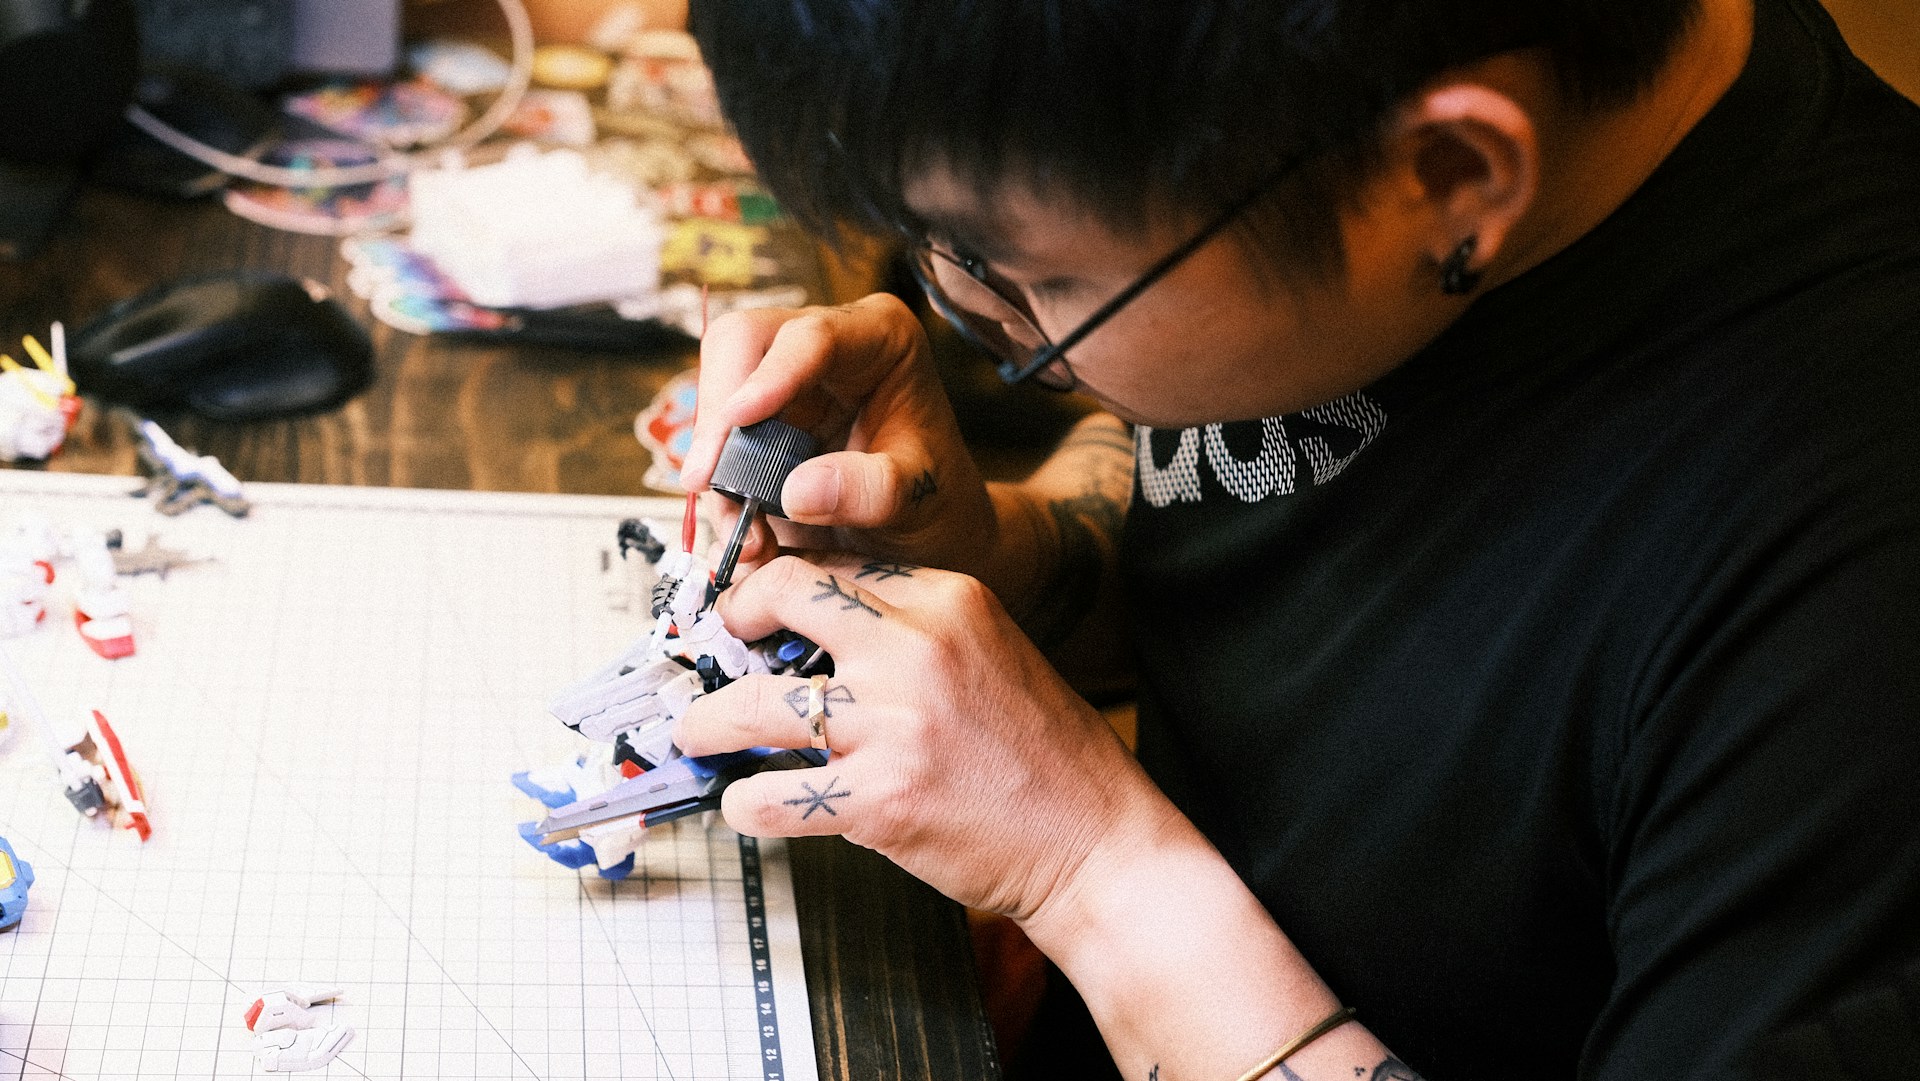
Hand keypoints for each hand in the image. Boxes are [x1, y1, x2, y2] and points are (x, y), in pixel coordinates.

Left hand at [673, 550, 1177, 918]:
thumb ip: (914, 634)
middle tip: (718, 641)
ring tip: (696, 731)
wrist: (1096, 841)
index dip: (778, 585)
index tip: (753, 607)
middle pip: (782, 597)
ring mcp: (895, 723)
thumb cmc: (1047, 757)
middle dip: (733, 617)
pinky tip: (746, 804)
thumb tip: (819, 635)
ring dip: (710, 720)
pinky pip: (776, 796)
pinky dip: (747, 804)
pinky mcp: (882, 799)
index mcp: (949, 600)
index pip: (833, 567)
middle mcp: (917, 648)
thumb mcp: (991, 654)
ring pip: (757, 703)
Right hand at [680, 294, 1009, 583]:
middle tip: (708, 480)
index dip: (770, 375)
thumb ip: (870, 491)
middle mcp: (827, 341)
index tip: (740, 419)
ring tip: (735, 524)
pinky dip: (717, 478)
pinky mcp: (761, 412)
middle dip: (720, 413)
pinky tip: (733, 519)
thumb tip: (798, 492)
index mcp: (882, 337)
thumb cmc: (935, 496)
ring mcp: (787, 373)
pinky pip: (717, 432)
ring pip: (718, 387)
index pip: (813, 337)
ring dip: (714, 457)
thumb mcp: (920, 496)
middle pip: (743, 344)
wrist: (926, 524)